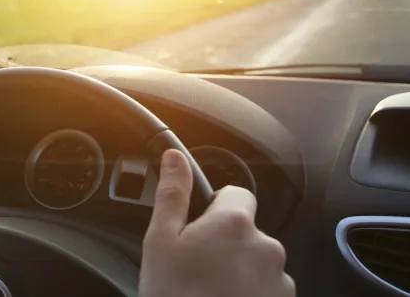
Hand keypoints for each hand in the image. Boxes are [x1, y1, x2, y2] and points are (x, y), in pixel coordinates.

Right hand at [139, 149, 294, 296]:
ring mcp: (279, 279)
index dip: (214, 208)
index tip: (198, 228)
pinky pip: (268, 287)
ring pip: (258, 260)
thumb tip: (174, 157)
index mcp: (234, 223)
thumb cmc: (175, 296)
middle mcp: (266, 246)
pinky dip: (251, 292)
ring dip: (240, 268)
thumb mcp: (160, 241)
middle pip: (247, 229)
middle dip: (226, 242)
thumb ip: (173, 194)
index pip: (236, 193)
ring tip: (211, 290)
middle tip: (197, 265)